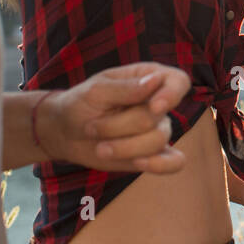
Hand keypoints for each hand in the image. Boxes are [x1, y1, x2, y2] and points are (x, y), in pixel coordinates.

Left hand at [41, 63, 190, 173]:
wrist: (65, 133)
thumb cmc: (80, 104)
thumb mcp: (95, 91)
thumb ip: (126, 88)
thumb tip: (155, 81)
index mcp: (149, 78)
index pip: (178, 81)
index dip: (172, 94)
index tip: (154, 107)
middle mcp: (158, 103)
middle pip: (156, 118)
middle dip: (119, 126)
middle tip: (91, 127)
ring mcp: (156, 129)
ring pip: (157, 141)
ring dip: (123, 147)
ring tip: (100, 148)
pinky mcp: (152, 154)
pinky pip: (174, 162)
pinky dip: (161, 165)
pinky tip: (139, 163)